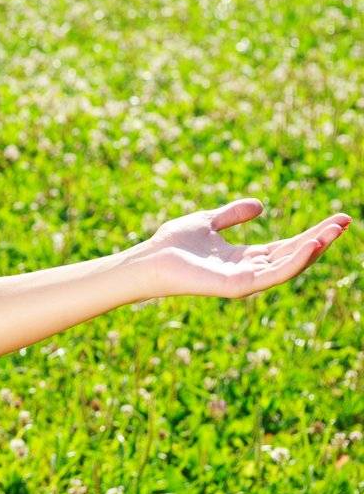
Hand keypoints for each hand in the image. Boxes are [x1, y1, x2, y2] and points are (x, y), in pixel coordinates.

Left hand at [136, 197, 350, 298]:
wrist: (149, 260)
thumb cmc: (172, 244)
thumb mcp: (208, 221)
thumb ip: (232, 215)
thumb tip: (261, 205)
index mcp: (244, 258)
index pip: (286, 246)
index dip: (311, 234)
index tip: (336, 219)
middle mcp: (249, 271)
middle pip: (293, 255)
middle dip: (320, 239)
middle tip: (345, 222)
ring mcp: (245, 281)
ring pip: (288, 266)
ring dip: (312, 249)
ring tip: (333, 231)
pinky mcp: (237, 287)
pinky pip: (272, 275)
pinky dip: (293, 262)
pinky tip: (309, 245)